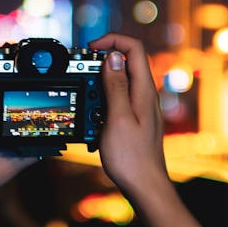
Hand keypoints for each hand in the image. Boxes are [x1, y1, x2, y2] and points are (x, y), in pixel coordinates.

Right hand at [87, 33, 168, 200]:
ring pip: (117, 83)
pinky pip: (115, 102)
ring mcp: (140, 107)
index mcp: (144, 90)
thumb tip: (113, 56)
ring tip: (87, 105)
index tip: (91, 49)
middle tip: (82, 77)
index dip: (112, 41)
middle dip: (99, 65)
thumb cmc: (132, 157)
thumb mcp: (117, 117)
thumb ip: (116, 85)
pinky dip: (101, 105)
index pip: (133, 48)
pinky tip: (93, 123)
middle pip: (124, 63)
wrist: (144, 186)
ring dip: (98, 88)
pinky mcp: (133, 119)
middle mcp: (145, 95)